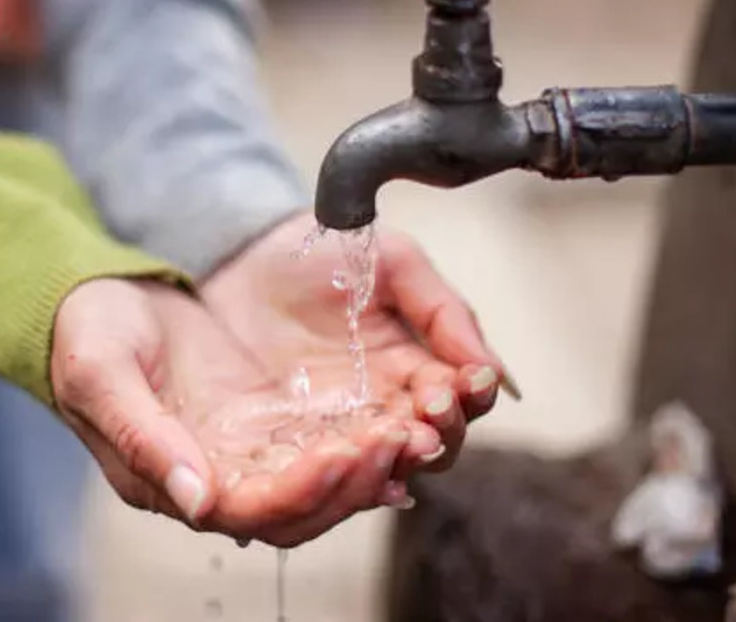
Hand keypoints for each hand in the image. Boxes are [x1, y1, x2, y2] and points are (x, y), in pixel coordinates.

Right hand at [51, 278, 424, 546]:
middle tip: (403, 438)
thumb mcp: (100, 374)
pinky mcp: (271, 419)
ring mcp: (248, 449)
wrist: (96, 295)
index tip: (345, 453)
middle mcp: (217, 478)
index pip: (253, 510)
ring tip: (419, 428)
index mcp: (172, 478)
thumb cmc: (85, 335)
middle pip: (303, 509)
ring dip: (373, 464)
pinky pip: (329, 442)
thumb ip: (144, 438)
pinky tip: (406, 417)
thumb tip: (198, 502)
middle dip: (357, 481)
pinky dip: (369, 437)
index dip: (304, 491)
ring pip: (325, 483)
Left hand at [202, 213, 512, 472]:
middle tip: (429, 416)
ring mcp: (328, 435)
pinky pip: (307, 484)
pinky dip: (329, 481)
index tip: (464, 383)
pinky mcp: (277, 451)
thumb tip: (493, 370)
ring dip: (391, 463)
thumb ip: (444, 311)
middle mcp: (377, 414)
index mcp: (411, 375)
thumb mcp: (392, 263)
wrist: (242, 250)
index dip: (467, 401)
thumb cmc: (322, 255)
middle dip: (436, 439)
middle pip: (425, 452)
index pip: (455, 408)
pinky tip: (342, 456)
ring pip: (373, 476)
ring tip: (393, 436)